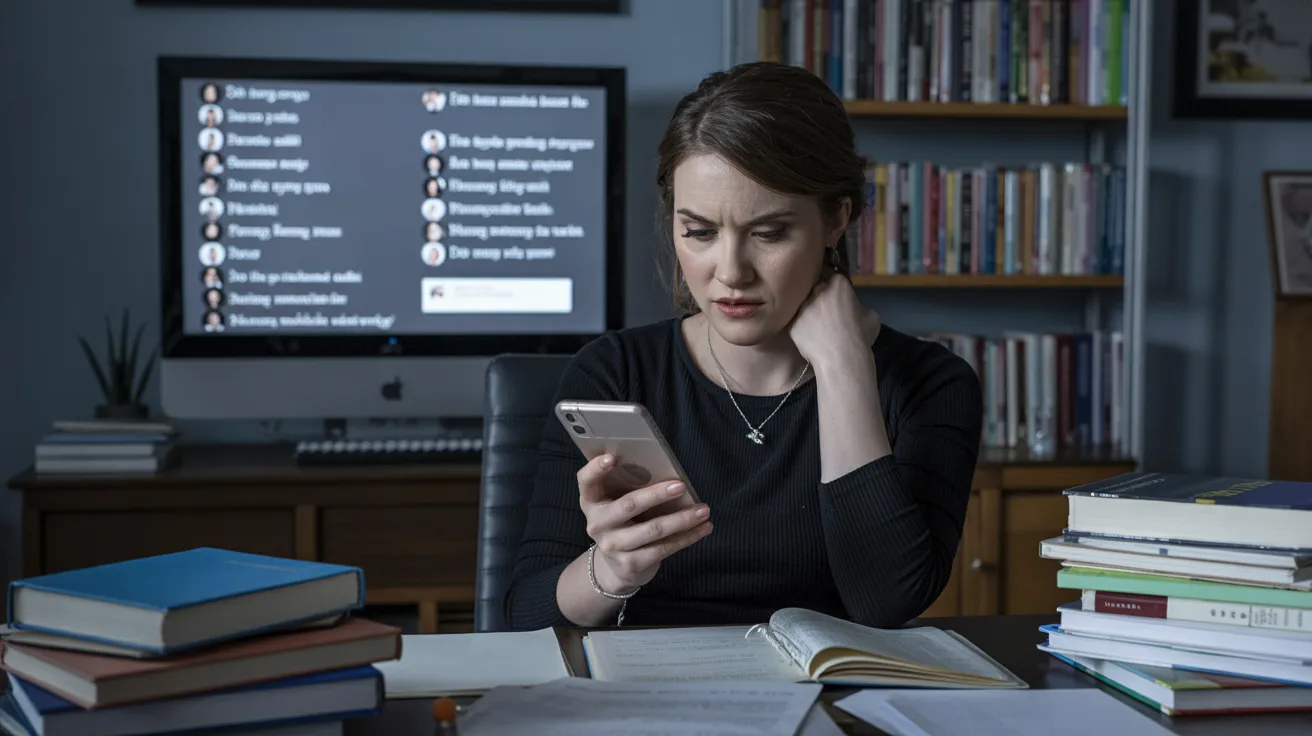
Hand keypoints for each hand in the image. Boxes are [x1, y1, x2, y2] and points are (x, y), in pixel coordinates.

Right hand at [576, 453, 711, 593]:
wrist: (615, 569)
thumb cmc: (622, 524)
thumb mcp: (616, 505)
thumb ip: (629, 488)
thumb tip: (667, 471)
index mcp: (592, 502)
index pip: (586, 481)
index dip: (596, 469)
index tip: (611, 458)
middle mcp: (597, 524)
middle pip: (628, 505)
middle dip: (657, 494)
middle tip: (680, 486)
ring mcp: (613, 546)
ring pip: (653, 529)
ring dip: (682, 519)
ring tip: (703, 510)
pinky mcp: (631, 564)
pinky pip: (664, 548)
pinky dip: (687, 537)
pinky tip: (703, 528)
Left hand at [788, 271, 881, 368]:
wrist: (842, 360)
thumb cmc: (860, 337)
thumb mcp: (871, 316)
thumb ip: (859, 306)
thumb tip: (854, 310)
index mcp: (838, 284)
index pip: (836, 279)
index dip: (839, 290)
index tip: (842, 301)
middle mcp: (817, 291)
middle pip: (818, 290)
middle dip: (823, 299)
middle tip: (830, 315)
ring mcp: (802, 307)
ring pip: (806, 307)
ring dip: (812, 314)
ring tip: (820, 330)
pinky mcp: (793, 324)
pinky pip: (799, 324)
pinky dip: (804, 330)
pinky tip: (813, 340)